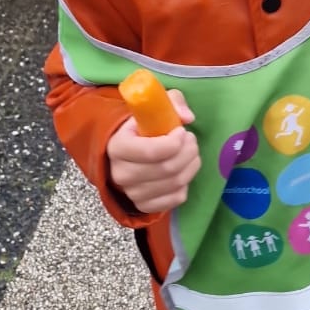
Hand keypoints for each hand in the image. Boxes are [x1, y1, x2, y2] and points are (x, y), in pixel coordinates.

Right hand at [108, 90, 199, 213]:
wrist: (127, 153)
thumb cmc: (142, 128)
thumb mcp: (154, 108)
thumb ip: (172, 103)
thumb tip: (187, 117)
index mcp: (117, 146)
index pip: (150, 151)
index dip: (174, 142)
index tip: (182, 131)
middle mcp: (120, 174)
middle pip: (167, 168)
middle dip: (188, 152)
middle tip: (191, 140)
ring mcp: (132, 193)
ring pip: (175, 183)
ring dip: (191, 165)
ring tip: (190, 152)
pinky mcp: (145, 205)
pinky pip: (176, 198)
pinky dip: (186, 183)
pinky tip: (183, 170)